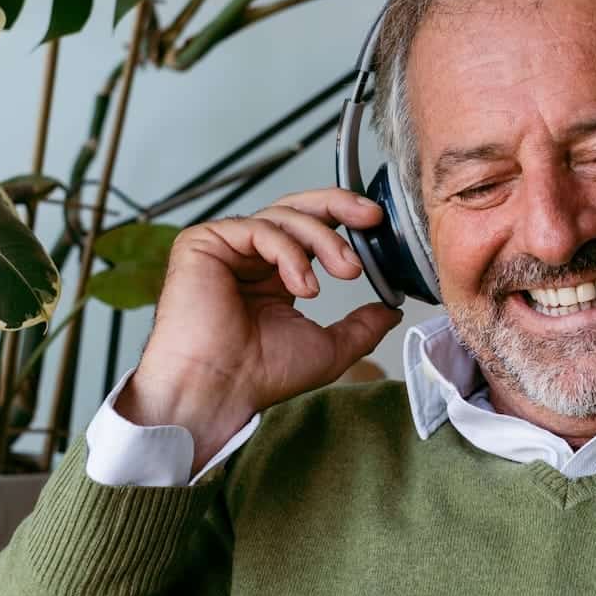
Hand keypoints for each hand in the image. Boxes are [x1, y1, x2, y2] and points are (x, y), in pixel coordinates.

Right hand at [118, 189, 401, 468]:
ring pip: (284, 217)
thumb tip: (391, 312)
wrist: (221, 390)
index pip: (311, 229)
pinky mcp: (203, 243)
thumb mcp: (329, 348)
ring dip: (323, 241)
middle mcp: (250, 257)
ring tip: (346, 273)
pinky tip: (303, 286)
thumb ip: (361, 326)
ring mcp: (226, 248)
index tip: (377, 223)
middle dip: (339, 206)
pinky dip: (290, 252)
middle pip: (297, 208)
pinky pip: (258, 229)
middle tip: (371, 217)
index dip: (344, 219)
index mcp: (275, 276)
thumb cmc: (261, 375)